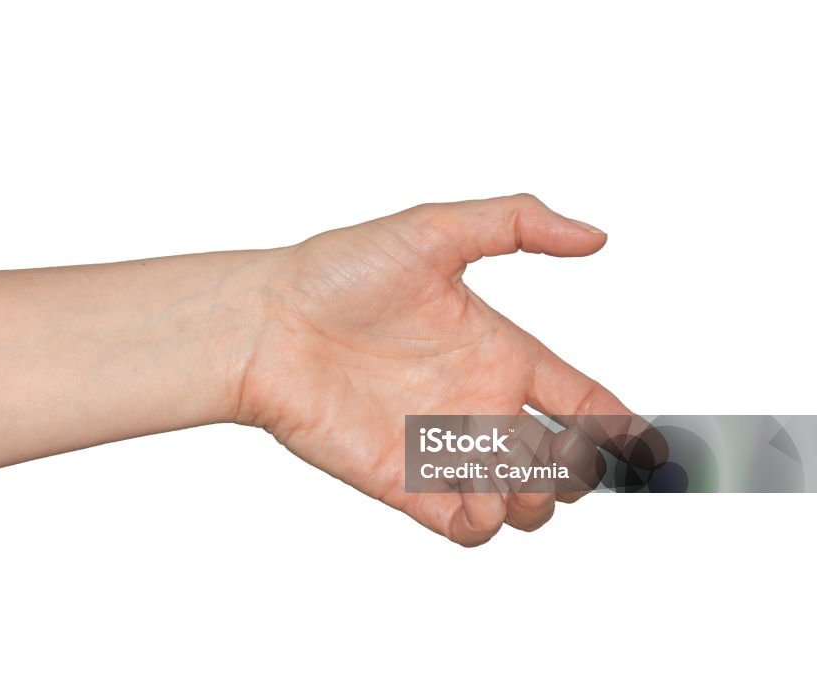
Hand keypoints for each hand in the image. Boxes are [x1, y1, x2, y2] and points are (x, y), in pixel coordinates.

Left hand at [237, 194, 634, 545]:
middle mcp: (477, 405)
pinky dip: (483, 526)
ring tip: (510, 480)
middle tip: (552, 455)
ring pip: (520, 505)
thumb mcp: (434, 229)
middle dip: (576, 473)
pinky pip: (462, 526)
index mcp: (498, 352)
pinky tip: (473, 498)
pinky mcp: (404, 484)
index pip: (580, 397)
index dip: (620, 424)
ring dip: (534, 506)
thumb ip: (517, 223)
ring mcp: (442, 448)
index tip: (648, 445)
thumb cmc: (339, 272)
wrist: (265, 323)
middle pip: (560, 464)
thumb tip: (596, 235)